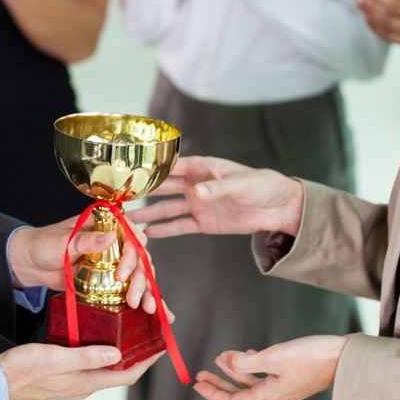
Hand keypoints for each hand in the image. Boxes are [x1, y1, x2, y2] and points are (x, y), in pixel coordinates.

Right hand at [0, 343, 162, 399]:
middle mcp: (85, 384)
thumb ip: (88, 356)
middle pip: (121, 371)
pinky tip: (100, 333)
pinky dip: (102, 349)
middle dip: (138, 353)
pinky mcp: (64, 373)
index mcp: (87, 383)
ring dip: (121, 350)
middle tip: (149, 332)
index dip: (147, 361)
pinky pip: (91, 361)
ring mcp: (74, 380)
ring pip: (106, 365)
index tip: (162, 344)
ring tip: (131, 329)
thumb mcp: (58, 358)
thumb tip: (119, 354)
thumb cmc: (25, 370)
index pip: (128, 375)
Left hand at [7, 214, 159, 313]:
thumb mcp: (62, 241)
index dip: (133, 253)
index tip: (123, 273)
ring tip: (148, 309)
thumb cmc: (44, 244)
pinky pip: (129, 288)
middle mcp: (115, 241)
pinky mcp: (110, 280)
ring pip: (139, 274)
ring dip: (147, 291)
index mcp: (106, 224)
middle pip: (140, 257)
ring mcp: (114, 261)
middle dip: (142, 279)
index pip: (131, 234)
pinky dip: (142, 299)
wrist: (31, 263)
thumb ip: (85, 240)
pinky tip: (151, 312)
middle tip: (135, 298)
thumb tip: (109, 237)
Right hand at [128, 156, 303, 238]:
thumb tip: (196, 192)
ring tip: (127, 220)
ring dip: (148, 213)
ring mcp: (198, 204)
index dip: (151, 169)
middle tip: (120, 197)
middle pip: (163, 188)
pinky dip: (164, 229)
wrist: (279, 207)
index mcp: (203, 167)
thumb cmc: (262, 185)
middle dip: (143, 192)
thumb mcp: (241, 183)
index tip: (130, 172)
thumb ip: (217, 188)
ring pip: (167, 208)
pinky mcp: (204, 222)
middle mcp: (195, 184)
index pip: (172, 166)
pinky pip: (180, 226)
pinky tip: (148, 233)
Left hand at [193, 336, 346, 399]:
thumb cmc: (314, 357)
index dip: (213, 394)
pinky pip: (265, 374)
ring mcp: (285, 387)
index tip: (197, 384)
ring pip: (252, 382)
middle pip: (240, 394)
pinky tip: (248, 354)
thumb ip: (246, 360)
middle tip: (201, 374)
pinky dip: (252, 365)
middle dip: (219, 384)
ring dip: (235, 371)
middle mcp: (276, 395)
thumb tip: (225, 360)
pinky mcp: (292, 376)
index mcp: (270, 396)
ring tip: (220, 358)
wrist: (345, 357)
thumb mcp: (274, 356)